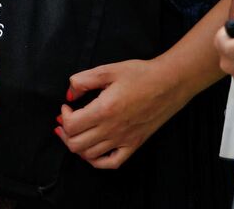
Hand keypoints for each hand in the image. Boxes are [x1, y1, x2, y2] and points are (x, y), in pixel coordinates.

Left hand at [55, 58, 190, 169]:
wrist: (169, 83)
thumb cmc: (141, 74)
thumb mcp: (108, 70)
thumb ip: (82, 80)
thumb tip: (69, 95)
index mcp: (104, 110)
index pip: (71, 125)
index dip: (64, 115)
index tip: (68, 105)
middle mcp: (112, 129)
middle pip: (76, 144)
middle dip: (65, 133)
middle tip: (66, 120)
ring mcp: (124, 140)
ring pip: (89, 156)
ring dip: (77, 145)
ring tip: (76, 132)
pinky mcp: (134, 144)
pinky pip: (111, 163)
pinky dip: (96, 161)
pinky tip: (93, 150)